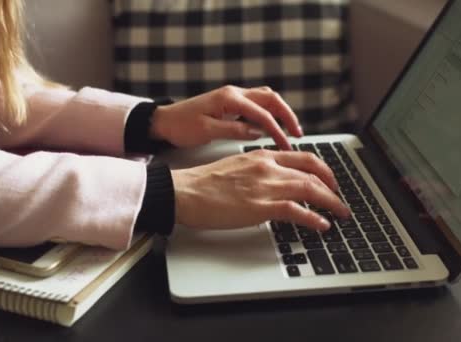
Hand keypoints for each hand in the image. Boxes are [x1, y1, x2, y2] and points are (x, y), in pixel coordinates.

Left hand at [150, 85, 302, 149]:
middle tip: (297, 134)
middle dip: (287, 116)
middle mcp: (234, 93)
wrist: (163, 121)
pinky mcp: (231, 104)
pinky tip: (271, 130)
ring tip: (290, 132)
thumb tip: (257, 132)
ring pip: (266, 99)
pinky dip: (268, 115)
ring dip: (280, 113)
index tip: (287, 144)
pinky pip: (256, 106)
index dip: (277, 130)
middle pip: (271, 99)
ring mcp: (233, 97)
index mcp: (229, 99)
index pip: (261, 113)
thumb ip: (233, 130)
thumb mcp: (206, 131)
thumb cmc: (180, 126)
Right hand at [171, 149, 349, 230]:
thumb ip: (258, 171)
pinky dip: (314, 218)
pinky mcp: (261, 206)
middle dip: (333, 186)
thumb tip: (272, 184)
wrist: (186, 191)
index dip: (323, 170)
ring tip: (340, 213)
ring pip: (310, 189)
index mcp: (263, 156)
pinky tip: (322, 225)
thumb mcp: (237, 167)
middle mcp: (268, 166)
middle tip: (339, 198)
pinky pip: (297, 210)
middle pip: (313, 172)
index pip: (304, 158)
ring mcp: (266, 185)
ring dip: (331, 202)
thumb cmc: (205, 183)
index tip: (330, 181)